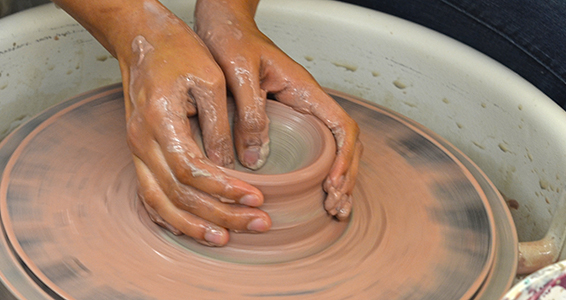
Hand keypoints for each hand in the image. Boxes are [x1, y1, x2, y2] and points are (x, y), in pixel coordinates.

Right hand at [53, 0, 271, 245]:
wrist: (142, 39)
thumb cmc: (177, 51)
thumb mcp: (209, 79)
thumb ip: (218, 124)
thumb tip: (230, 166)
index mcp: (159, 122)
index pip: (192, 171)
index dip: (225, 190)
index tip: (257, 197)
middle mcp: (142, 142)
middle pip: (178, 195)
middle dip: (219, 215)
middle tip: (257, 223)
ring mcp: (136, 150)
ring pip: (159, 202)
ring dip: (192, 225)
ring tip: (225, 238)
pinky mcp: (140, 153)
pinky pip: (149, 195)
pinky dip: (169, 217)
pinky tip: (191, 227)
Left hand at [195, 0, 361, 219]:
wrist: (219, 24)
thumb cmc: (231, 40)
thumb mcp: (238, 74)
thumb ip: (249, 113)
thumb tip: (256, 158)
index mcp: (304, 90)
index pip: (342, 127)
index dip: (344, 158)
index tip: (333, 183)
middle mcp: (305, 104)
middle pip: (344, 145)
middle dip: (346, 178)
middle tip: (336, 208)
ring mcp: (296, 114)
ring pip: (331, 150)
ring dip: (336, 180)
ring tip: (333, 209)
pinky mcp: (280, 121)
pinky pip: (308, 150)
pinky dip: (315, 176)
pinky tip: (310, 195)